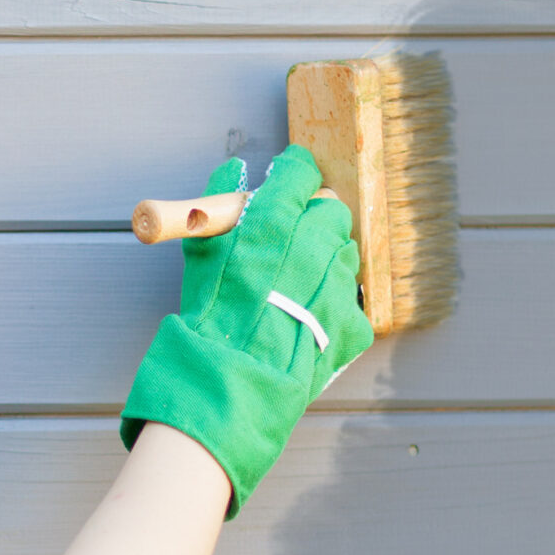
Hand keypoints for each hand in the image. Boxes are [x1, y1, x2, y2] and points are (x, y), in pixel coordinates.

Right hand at [119, 143, 373, 515]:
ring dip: (327, 263)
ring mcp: (338, 283)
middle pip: (332, 211)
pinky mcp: (351, 321)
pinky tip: (308, 321)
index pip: (301, 174)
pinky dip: (335, 308)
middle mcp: (313, 245)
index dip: (295, 177)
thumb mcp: (202, 256)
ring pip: (346, 253)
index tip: (290, 185)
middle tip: (295, 240)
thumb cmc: (209, 320)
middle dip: (316, 220)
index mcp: (273, 222)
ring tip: (298, 289)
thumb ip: (217, 208)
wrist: (230, 382)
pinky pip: (352, 301)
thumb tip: (232, 171)